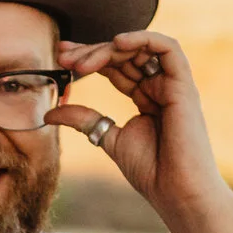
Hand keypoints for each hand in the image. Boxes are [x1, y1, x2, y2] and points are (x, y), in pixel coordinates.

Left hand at [46, 30, 232, 232]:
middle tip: (63, 57)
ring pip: (142, 47)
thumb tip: (49, 111)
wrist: (178, 193)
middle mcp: (161, 87)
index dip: (89, 58)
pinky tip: (116, 43)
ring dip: (110, 47)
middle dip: (92, 51)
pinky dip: (144, 39)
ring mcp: (173, 85)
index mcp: (146, 97)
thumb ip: (83, 119)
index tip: (61, 59)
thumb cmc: (152, 172)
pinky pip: (168, 49)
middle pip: (125, 55)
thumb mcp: (108, 138)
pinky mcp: (184, 86)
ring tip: (82, 62)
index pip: (116, 67)